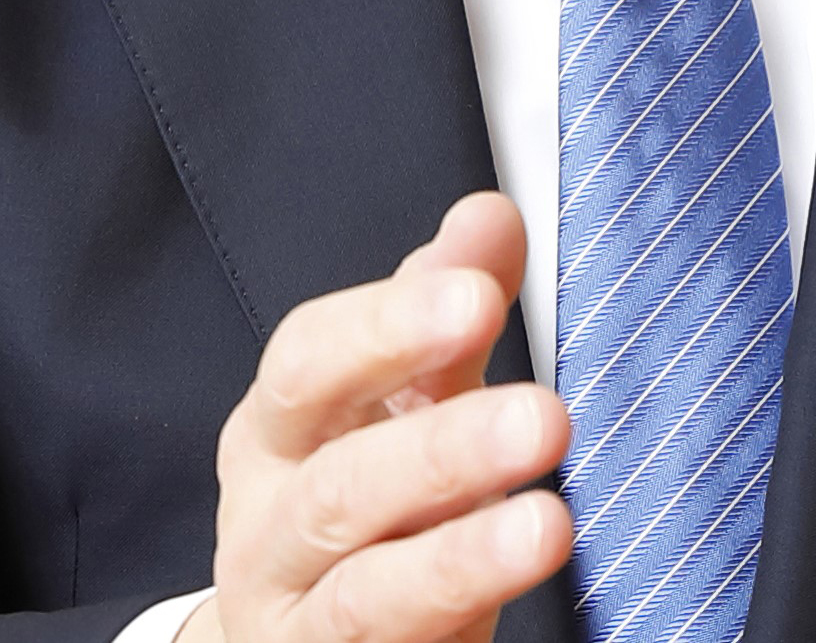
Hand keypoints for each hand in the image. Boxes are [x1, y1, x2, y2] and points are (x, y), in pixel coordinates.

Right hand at [182, 192, 571, 642]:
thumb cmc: (365, 496)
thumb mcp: (405, 396)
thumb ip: (449, 306)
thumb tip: (490, 216)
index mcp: (276, 434)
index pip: (307, 365)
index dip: (387, 327)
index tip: (479, 297)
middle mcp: (267, 534)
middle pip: (337, 491)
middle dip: (441, 452)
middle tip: (543, 416)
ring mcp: (298, 630)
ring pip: (362, 600)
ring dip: (458, 563)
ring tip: (548, 526)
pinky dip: (454, 636)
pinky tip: (515, 617)